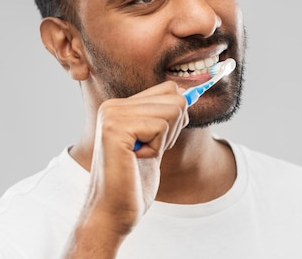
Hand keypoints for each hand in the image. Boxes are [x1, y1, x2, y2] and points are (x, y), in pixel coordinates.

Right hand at [66, 81, 187, 257]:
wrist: (113, 213)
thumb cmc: (134, 183)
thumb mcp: (154, 141)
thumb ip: (165, 115)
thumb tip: (189, 93)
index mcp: (119, 105)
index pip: (169, 88)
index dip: (175, 117)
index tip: (157, 141)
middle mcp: (112, 105)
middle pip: (175, 98)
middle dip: (172, 131)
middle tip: (147, 151)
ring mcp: (112, 115)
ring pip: (172, 110)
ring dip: (164, 140)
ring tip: (140, 156)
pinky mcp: (116, 129)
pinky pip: (160, 126)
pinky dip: (156, 148)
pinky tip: (136, 160)